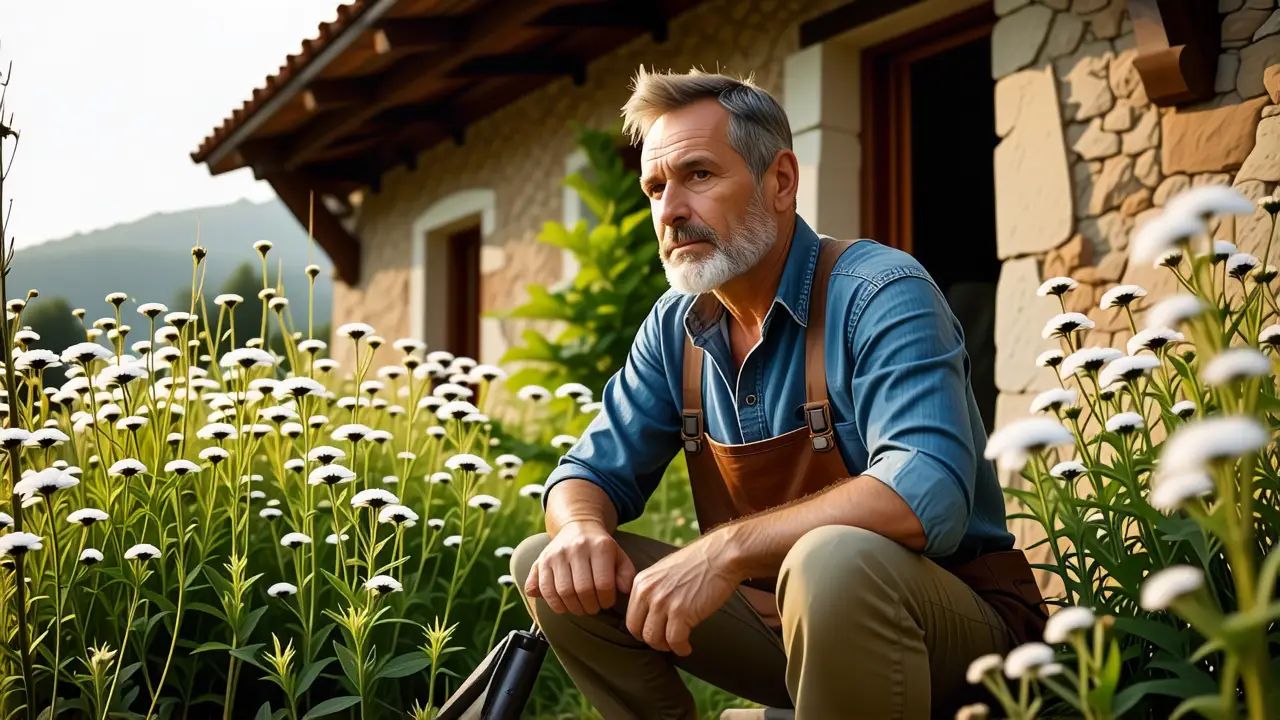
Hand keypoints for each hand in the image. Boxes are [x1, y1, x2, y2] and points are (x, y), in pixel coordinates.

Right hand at [526, 520, 635, 615]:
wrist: (578, 526)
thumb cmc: (601, 549)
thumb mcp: (619, 556)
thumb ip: (627, 574)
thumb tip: (625, 590)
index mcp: (600, 546)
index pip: (603, 584)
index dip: (606, 600)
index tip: (607, 602)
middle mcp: (578, 547)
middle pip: (583, 589)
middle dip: (590, 606)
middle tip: (594, 608)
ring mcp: (558, 553)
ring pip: (564, 591)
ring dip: (574, 607)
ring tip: (581, 608)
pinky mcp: (542, 560)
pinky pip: (546, 589)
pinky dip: (555, 604)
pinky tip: (564, 606)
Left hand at [625, 538, 739, 656]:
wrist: (721, 556)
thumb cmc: (697, 563)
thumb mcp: (663, 572)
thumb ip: (652, 591)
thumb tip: (648, 615)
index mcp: (641, 582)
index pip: (631, 618)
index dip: (643, 630)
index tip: (656, 632)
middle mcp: (648, 592)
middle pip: (638, 631)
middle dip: (652, 640)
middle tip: (666, 640)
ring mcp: (664, 602)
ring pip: (654, 639)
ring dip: (666, 646)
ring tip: (677, 643)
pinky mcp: (681, 612)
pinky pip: (674, 641)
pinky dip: (681, 648)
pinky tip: (687, 646)